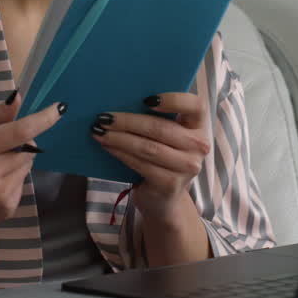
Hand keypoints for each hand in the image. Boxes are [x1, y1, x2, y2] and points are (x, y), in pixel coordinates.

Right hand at [0, 92, 62, 251]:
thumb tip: (18, 99)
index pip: (18, 132)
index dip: (42, 119)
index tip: (59, 109)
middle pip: (27, 149)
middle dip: (20, 143)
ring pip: (26, 165)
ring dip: (15, 161)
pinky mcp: (6, 209)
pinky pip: (21, 183)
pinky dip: (11, 179)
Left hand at [93, 93, 211, 219]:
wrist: (164, 199)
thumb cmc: (162, 158)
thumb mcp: (167, 137)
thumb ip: (158, 118)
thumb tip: (122, 98)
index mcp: (199, 127)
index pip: (196, 106)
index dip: (173, 99)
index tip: (146, 99)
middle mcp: (199, 147)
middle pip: (161, 128)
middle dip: (128, 121)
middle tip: (104, 117)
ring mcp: (187, 168)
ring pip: (148, 147)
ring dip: (119, 138)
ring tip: (99, 131)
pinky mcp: (170, 184)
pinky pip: (141, 164)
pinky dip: (121, 153)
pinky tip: (107, 146)